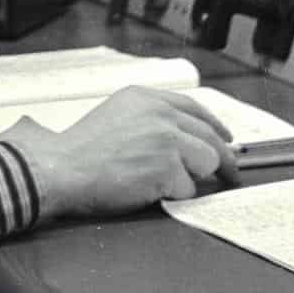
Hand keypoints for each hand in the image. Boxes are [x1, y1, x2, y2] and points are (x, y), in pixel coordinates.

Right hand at [1, 86, 237, 221]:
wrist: (63, 168)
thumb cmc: (83, 151)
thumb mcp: (117, 116)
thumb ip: (150, 119)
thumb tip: (184, 136)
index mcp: (144, 97)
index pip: (193, 108)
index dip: (214, 125)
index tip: (225, 138)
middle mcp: (159, 113)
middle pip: (210, 136)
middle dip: (222, 160)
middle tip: (229, 175)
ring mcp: (165, 139)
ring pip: (207, 162)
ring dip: (191, 177)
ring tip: (162, 181)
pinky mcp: (167, 167)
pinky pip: (189, 188)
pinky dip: (174, 194)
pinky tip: (148, 189)